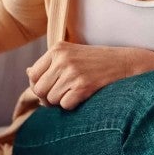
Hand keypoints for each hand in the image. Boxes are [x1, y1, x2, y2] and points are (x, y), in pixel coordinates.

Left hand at [26, 41, 153, 110]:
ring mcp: (72, 72)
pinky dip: (73, 106)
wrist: (126, 63)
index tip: (50, 89)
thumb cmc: (97, 61)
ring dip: (62, 102)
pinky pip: (65, 105)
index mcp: (57, 48)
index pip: (33, 75)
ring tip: (76, 93)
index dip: (38, 87)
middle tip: (62, 96)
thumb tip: (28, 73)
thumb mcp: (72, 55)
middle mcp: (62, 58)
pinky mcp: (83, 86)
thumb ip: (50, 64)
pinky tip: (83, 96)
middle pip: (39, 89)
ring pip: (51, 100)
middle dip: (48, 98)